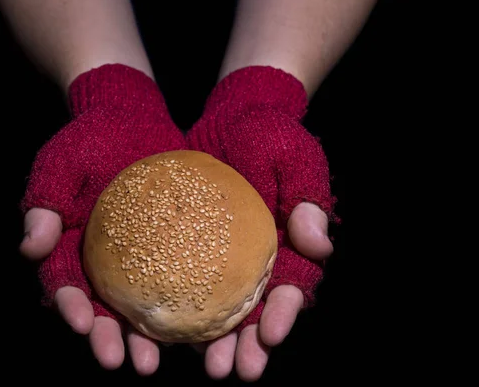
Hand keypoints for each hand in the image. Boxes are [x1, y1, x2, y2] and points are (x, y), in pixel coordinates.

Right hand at [20, 64, 185, 374]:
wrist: (129, 118)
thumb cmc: (89, 139)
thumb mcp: (61, 163)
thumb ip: (44, 203)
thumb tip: (31, 247)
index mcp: (71, 250)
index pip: (66, 285)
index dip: (71, 307)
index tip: (84, 324)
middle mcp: (104, 263)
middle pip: (104, 309)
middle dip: (112, 338)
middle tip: (125, 360)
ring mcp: (139, 258)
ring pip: (142, 305)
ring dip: (149, 337)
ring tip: (160, 358)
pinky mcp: (173, 248)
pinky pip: (181, 279)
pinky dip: (188, 305)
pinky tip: (202, 326)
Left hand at [186, 65, 337, 380]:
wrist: (232, 117)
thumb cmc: (270, 135)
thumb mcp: (295, 158)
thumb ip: (308, 199)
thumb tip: (319, 245)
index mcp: (287, 247)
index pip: (290, 287)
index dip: (283, 314)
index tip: (270, 336)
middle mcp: (256, 260)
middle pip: (253, 311)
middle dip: (245, 345)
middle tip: (231, 371)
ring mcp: (221, 256)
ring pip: (217, 306)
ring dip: (209, 340)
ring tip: (198, 364)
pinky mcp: (189, 245)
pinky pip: (180, 279)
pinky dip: (173, 306)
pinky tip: (158, 329)